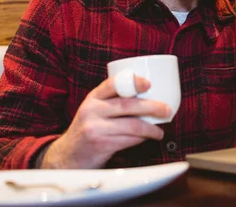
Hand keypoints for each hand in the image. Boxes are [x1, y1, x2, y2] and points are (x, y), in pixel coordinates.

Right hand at [39, 75, 170, 168]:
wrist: (69, 155)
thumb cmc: (89, 128)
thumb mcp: (94, 109)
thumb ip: (113, 100)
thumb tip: (149, 94)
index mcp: (93, 98)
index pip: (112, 84)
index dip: (133, 81)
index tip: (148, 84)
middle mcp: (92, 111)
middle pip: (127, 105)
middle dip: (151, 107)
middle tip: (166, 109)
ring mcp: (96, 129)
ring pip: (131, 126)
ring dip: (150, 128)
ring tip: (160, 130)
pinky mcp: (101, 145)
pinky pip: (128, 141)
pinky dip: (141, 139)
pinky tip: (148, 138)